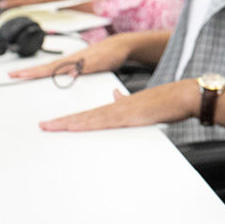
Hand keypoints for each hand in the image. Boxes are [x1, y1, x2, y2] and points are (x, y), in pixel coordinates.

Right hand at [8, 33, 134, 80]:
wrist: (121, 46)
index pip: (48, 68)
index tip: (16, 75)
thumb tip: (69, 74)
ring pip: (49, 66)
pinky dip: (48, 70)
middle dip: (27, 71)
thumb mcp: (100, 62)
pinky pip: (58, 67)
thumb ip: (84, 68)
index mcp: (73, 60)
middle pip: (44, 66)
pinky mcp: (77, 62)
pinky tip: (45, 73)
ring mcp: (73, 60)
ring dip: (35, 71)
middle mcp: (70, 59)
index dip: (31, 72)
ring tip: (22, 74)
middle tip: (11, 74)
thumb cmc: (111, 53)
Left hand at [39, 80, 198, 131]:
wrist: (182, 95)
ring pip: (88, 119)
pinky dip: (87, 125)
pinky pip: (103, 123)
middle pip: (83, 116)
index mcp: (118, 105)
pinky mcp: (128, 116)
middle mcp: (116, 106)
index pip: (88, 113)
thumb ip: (125, 101)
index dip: (70, 118)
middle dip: (62, 122)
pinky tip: (75, 127)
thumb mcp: (142, 103)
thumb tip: (115, 96)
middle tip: (42, 126)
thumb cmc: (166, 102)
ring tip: (50, 127)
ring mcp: (121, 111)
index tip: (54, 122)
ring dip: (68, 124)